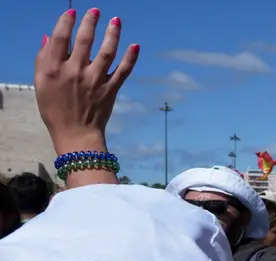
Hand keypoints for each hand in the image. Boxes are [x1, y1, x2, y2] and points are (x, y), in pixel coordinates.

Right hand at [35, 8, 138, 154]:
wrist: (75, 134)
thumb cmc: (54, 108)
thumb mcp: (41, 83)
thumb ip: (43, 59)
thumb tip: (49, 37)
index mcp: (54, 69)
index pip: (60, 39)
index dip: (66, 22)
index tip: (73, 12)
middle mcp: (75, 72)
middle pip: (84, 41)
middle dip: (91, 22)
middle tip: (96, 10)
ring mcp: (95, 80)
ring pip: (106, 52)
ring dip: (112, 34)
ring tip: (116, 20)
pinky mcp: (111, 89)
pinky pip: (123, 71)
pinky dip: (131, 58)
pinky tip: (135, 45)